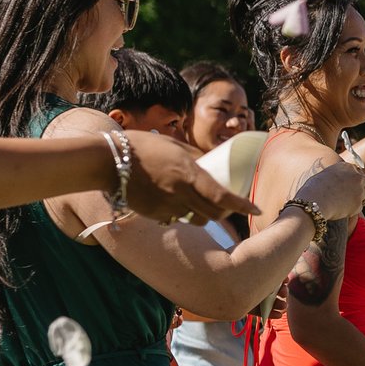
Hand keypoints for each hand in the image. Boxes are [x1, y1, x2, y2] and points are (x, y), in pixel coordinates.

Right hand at [122, 133, 255, 224]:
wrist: (107, 160)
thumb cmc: (142, 146)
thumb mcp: (175, 146)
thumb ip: (195, 158)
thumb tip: (212, 163)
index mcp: (188, 174)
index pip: (222, 196)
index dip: (242, 205)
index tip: (257, 209)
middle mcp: (180, 193)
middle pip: (213, 214)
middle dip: (224, 212)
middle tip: (227, 205)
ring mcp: (166, 206)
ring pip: (195, 219)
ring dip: (202, 213)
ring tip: (196, 200)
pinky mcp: (154, 214)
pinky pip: (175, 218)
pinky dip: (180, 213)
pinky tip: (171, 199)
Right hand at [291, 159, 364, 220]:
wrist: (313, 201)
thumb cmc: (313, 189)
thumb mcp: (325, 176)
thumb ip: (338, 177)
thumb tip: (342, 183)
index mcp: (347, 166)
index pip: (358, 171)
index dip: (356, 179)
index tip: (352, 184)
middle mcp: (357, 176)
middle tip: (361, 194)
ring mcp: (359, 190)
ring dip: (360, 200)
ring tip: (345, 204)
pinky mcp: (359, 203)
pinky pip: (359, 207)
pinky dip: (353, 210)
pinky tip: (341, 210)